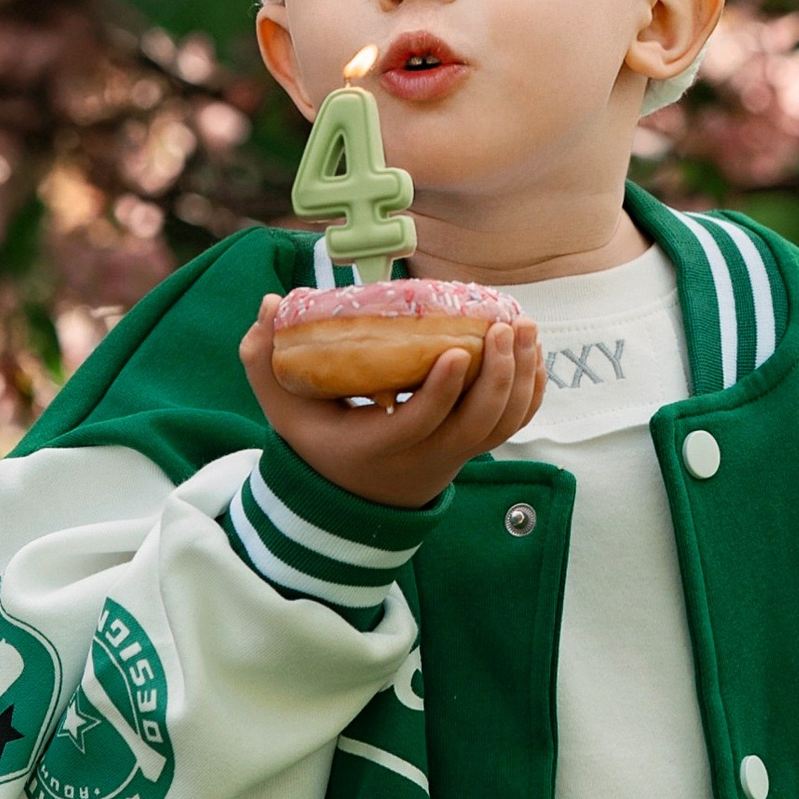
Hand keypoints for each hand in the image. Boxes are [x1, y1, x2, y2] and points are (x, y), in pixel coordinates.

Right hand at [239, 298, 545, 511]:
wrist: (354, 494)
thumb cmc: (319, 439)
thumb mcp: (284, 408)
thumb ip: (265, 359)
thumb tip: (269, 304)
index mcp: (380, 445)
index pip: (419, 422)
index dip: (441, 390)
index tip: (457, 350)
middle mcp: (426, 454)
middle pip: (478, 422)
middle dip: (499, 373)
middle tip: (506, 324)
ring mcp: (456, 453)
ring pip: (504, 422)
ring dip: (522, 375)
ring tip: (525, 326)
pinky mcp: (474, 447)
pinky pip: (513, 422)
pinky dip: (529, 390)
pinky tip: (532, 352)